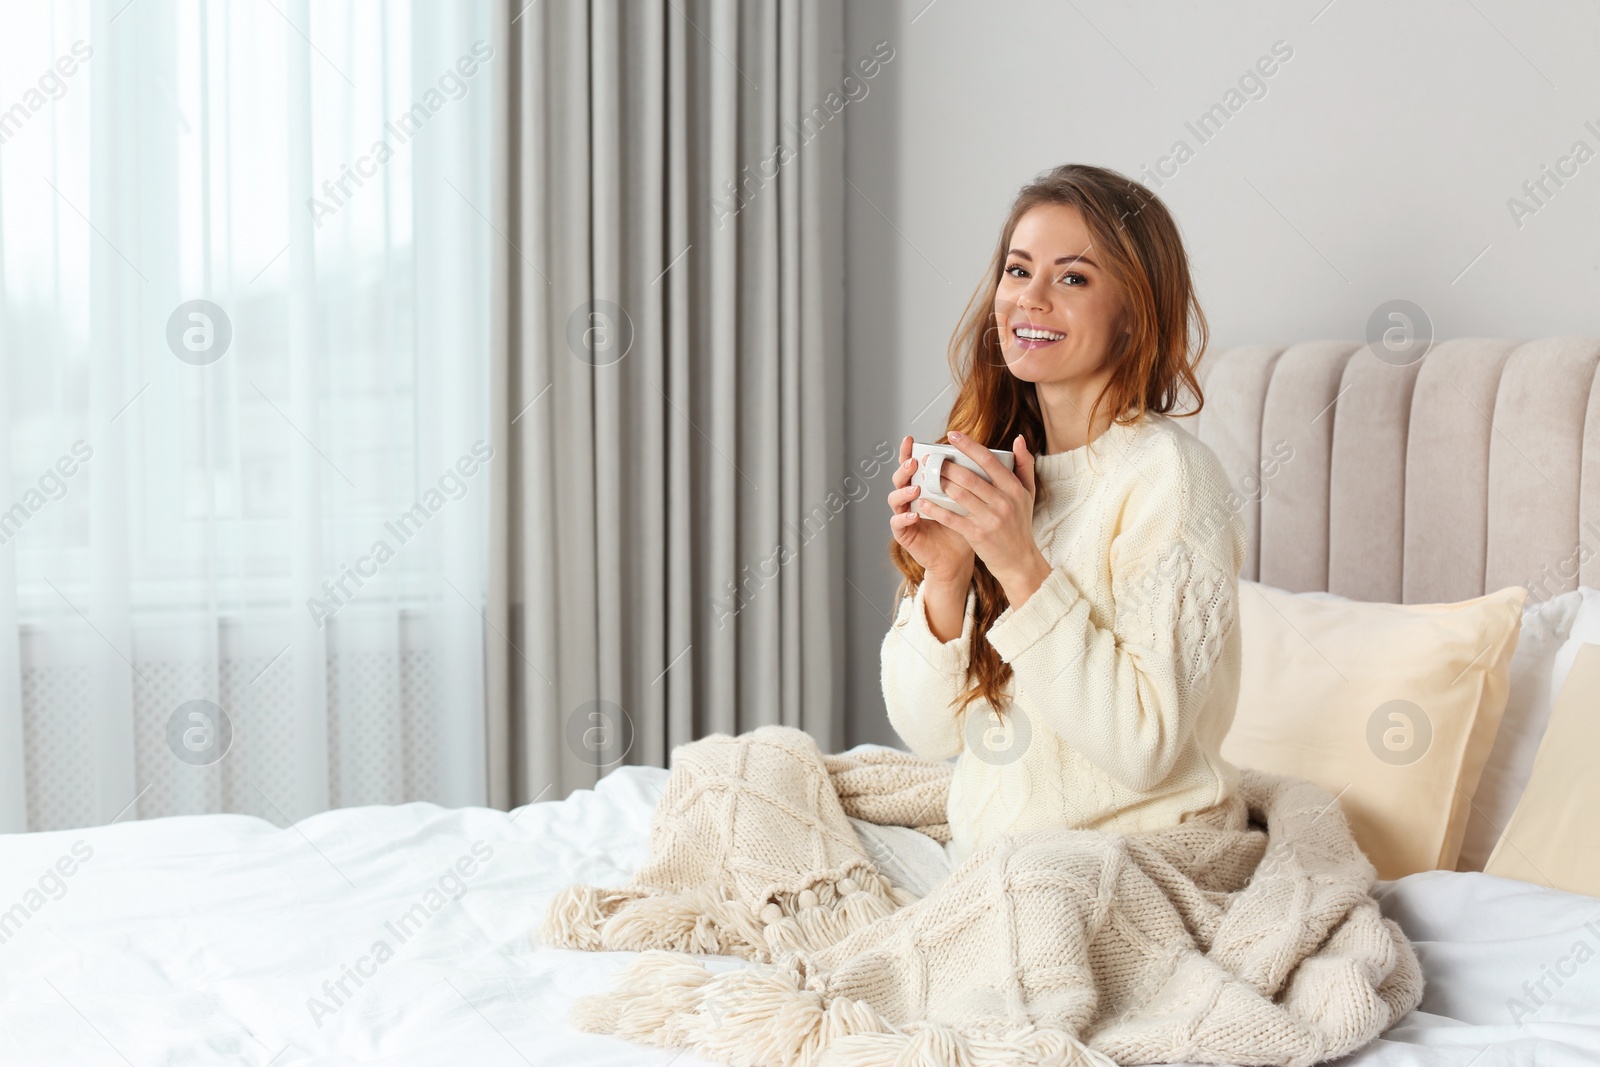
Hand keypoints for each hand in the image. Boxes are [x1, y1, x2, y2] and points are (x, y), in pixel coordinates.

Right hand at [888, 435, 974, 584]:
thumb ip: (976, 478)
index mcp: (925, 486)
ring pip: (895, 498)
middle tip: (915, 462)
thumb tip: (993, 455)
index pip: (913, 464)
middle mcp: (912, 498)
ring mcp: (905, 515)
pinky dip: (904, 517)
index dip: (908, 452)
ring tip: (916, 488)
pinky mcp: (904, 534)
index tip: (911, 439)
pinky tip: (915, 513)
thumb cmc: (965, 527)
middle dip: (904, 468)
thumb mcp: (972, 500)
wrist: (958, 558)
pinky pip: (898, 523)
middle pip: (900, 477)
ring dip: (904, 491)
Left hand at [913, 431, 1051, 604]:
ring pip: (959, 494)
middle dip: (946, 465)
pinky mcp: (977, 534)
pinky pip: (951, 517)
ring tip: (925, 475)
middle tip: (930, 457)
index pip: (989, 461)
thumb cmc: (1020, 524)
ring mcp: (990, 519)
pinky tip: (923, 501)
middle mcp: (1003, 502)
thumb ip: (1025, 465)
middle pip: (969, 476)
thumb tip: (1018, 439)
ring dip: (939, 483)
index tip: (952, 435)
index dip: (969, 446)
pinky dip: (936, 508)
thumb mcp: (1028, 494)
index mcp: (1014, 488)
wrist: (1019, 560)